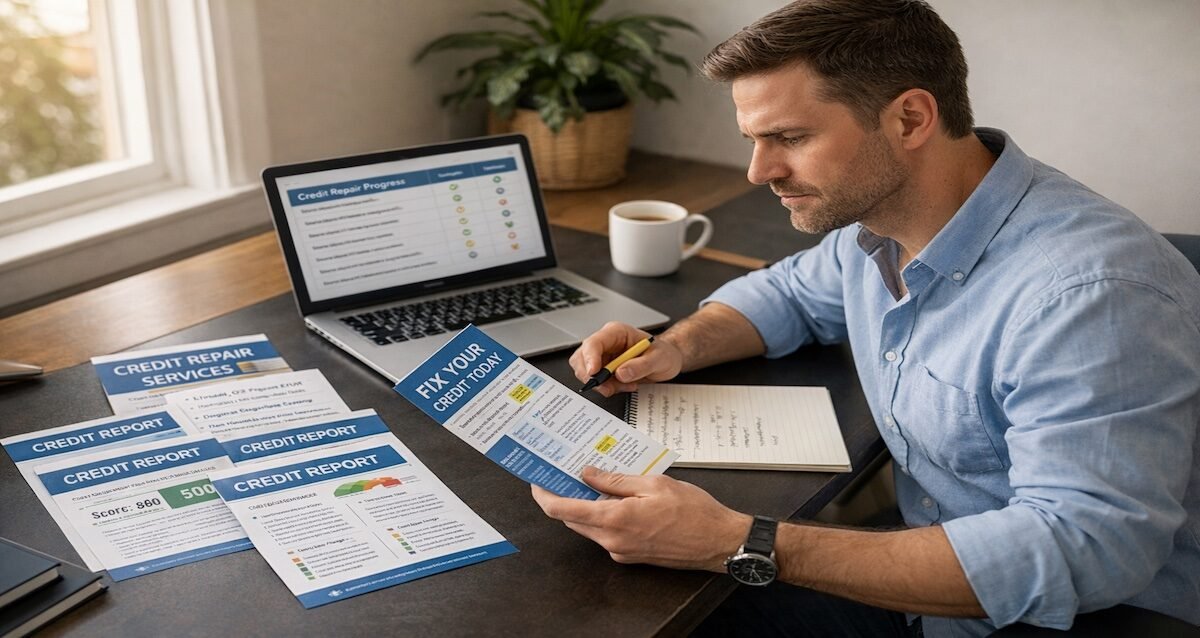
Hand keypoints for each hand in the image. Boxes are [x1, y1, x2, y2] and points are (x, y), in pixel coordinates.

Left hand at [531, 466, 749, 570]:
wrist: (718, 542)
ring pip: (589, 526)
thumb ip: (616, 480)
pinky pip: (606, 533)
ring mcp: (621, 551)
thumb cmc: (693, 511)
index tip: (537, 479)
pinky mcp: (630, 556)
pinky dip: (604, 515)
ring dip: (586, 505)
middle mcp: (612, 540)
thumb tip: (587, 473)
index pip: (562, 510)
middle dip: (565, 495)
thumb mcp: (653, 483)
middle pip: (573, 518)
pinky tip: (616, 498)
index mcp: (615, 520)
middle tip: (565, 470)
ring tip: (592, 479)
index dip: (544, 495)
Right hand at [569, 322, 683, 395]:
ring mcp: (603, 356)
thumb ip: (640, 366)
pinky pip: (596, 381)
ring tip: (625, 385)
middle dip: (592, 376)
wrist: (667, 361)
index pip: (594, 342)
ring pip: (585, 371)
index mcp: (617, 333)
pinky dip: (608, 388)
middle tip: (608, 387)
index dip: (590, 358)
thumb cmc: (664, 353)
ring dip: (602, 384)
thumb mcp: (659, 359)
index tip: (594, 373)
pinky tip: (624, 385)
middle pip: (582, 357)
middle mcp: (606, 343)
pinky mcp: (604, 369)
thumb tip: (621, 373)